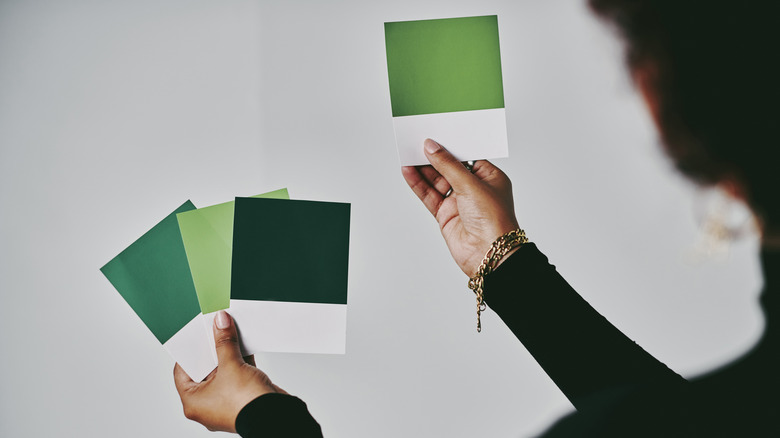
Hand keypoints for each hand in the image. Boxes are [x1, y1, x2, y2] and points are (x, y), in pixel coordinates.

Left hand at [174, 310, 286, 432]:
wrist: (275, 417)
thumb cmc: (246, 405)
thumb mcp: (231, 366)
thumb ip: (224, 343)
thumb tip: (221, 324)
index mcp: (194, 402)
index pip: (183, 372)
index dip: (190, 351)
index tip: (196, 335)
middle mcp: (208, 404)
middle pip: (205, 370)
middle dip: (212, 350)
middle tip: (214, 331)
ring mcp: (226, 401)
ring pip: (223, 372)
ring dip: (228, 354)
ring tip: (230, 334)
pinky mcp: (242, 397)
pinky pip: (237, 375)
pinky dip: (240, 361)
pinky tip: (244, 345)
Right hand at [402, 139, 519, 275]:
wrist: (490, 255)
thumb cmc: (494, 221)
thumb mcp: (471, 185)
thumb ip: (448, 165)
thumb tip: (432, 147)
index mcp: (489, 177)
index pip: (466, 156)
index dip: (450, 146)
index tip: (435, 134)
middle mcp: (474, 189)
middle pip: (448, 168)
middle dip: (433, 156)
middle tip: (416, 142)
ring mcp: (459, 202)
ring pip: (436, 181)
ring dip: (422, 169)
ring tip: (407, 154)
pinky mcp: (446, 215)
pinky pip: (429, 196)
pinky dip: (418, 184)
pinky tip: (408, 172)